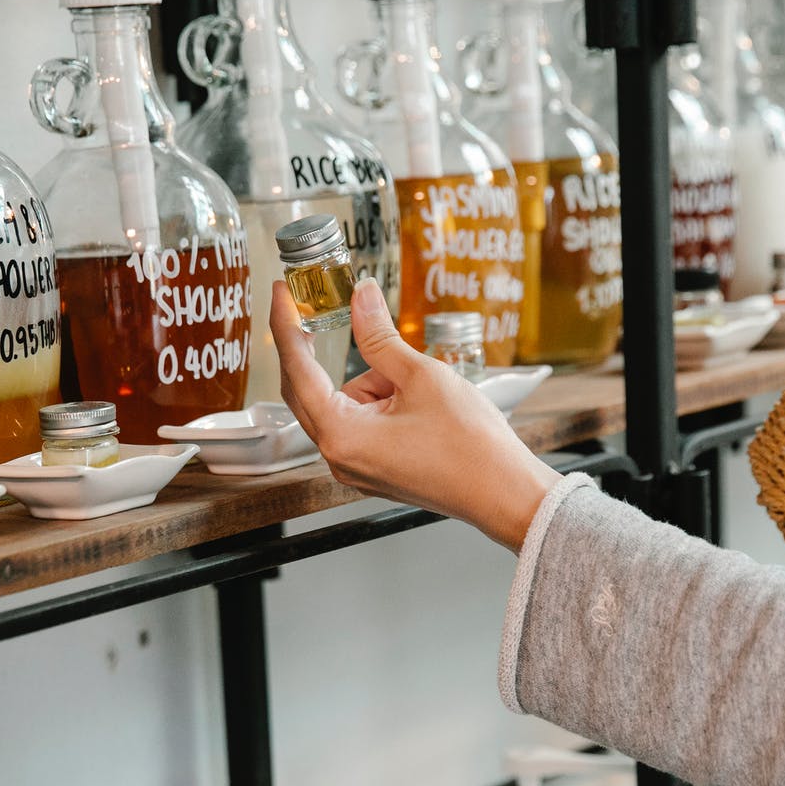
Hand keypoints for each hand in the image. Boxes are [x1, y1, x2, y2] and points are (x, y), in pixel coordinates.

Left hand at [270, 278, 561, 549]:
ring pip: (345, 405)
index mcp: (341, 435)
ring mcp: (356, 468)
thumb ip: (380, 337)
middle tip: (325, 308)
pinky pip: (363, 423)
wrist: (504, 493)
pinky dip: (381, 401)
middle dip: (323, 351)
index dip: (287, 325)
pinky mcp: (374, 470)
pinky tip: (418, 400)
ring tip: (419, 385)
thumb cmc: (470, 445)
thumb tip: (360, 297)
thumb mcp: (422, 376)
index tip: (280, 292)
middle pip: (311, 390)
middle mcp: (339, 458)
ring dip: (371, 382)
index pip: (298, 370)